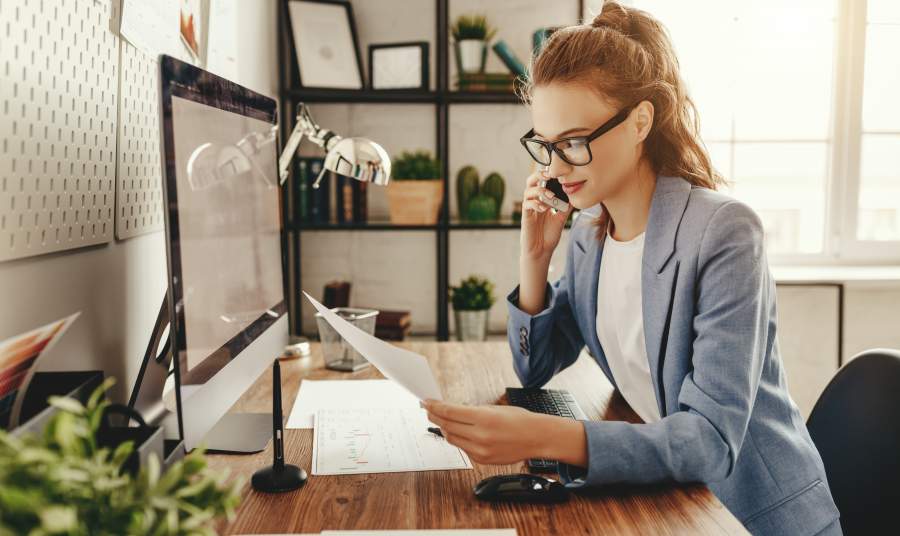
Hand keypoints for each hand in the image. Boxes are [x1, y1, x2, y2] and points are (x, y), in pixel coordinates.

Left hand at [422, 399, 586, 466]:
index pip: (449, 412)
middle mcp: (480, 436)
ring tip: (440, 420)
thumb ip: (472, 411)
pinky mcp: (482, 460)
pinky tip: (458, 432)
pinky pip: (462, 448)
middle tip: (427, 409)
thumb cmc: (519, 420)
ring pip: (451, 439)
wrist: (536, 438)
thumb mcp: (494, 408)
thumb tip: (451, 410)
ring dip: (444, 428)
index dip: (434, 406)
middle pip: (447, 425)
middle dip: (435, 416)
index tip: (425, 401)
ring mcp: (480, 450)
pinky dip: (458, 439)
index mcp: (484, 418)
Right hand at [520, 168, 570, 261]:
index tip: (558, 171)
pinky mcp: (525, 217)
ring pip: (528, 191)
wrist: (542, 251)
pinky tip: (544, 208)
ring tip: (550, 196)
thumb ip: (565, 206)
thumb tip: (575, 194)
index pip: (542, 181)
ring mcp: (529, 209)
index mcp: (542, 199)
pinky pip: (527, 205)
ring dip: (540, 191)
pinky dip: (535, 204)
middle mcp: (534, 201)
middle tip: (549, 174)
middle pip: (531, 181)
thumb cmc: (549, 235)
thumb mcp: (561, 217)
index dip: (547, 174)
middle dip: (539, 175)